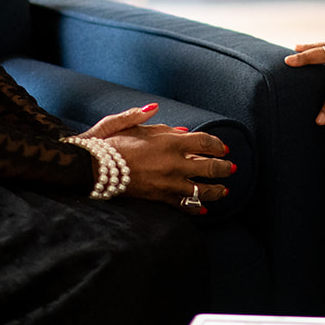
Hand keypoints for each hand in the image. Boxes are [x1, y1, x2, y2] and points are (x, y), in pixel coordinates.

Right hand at [80, 107, 233, 210]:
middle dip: (224, 168)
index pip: (205, 142)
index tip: (223, 147)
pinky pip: (183, 206)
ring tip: (225, 191)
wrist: (92, 168)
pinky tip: (204, 210)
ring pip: (201, 190)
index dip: (218, 145)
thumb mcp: (127, 121)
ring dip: (216, 190)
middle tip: (232, 168)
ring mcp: (168, 182)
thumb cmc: (109, 142)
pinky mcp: (158, 197)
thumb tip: (163, 115)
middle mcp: (173, 162)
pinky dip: (195, 209)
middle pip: (210, 167)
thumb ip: (146, 117)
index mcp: (169, 141)